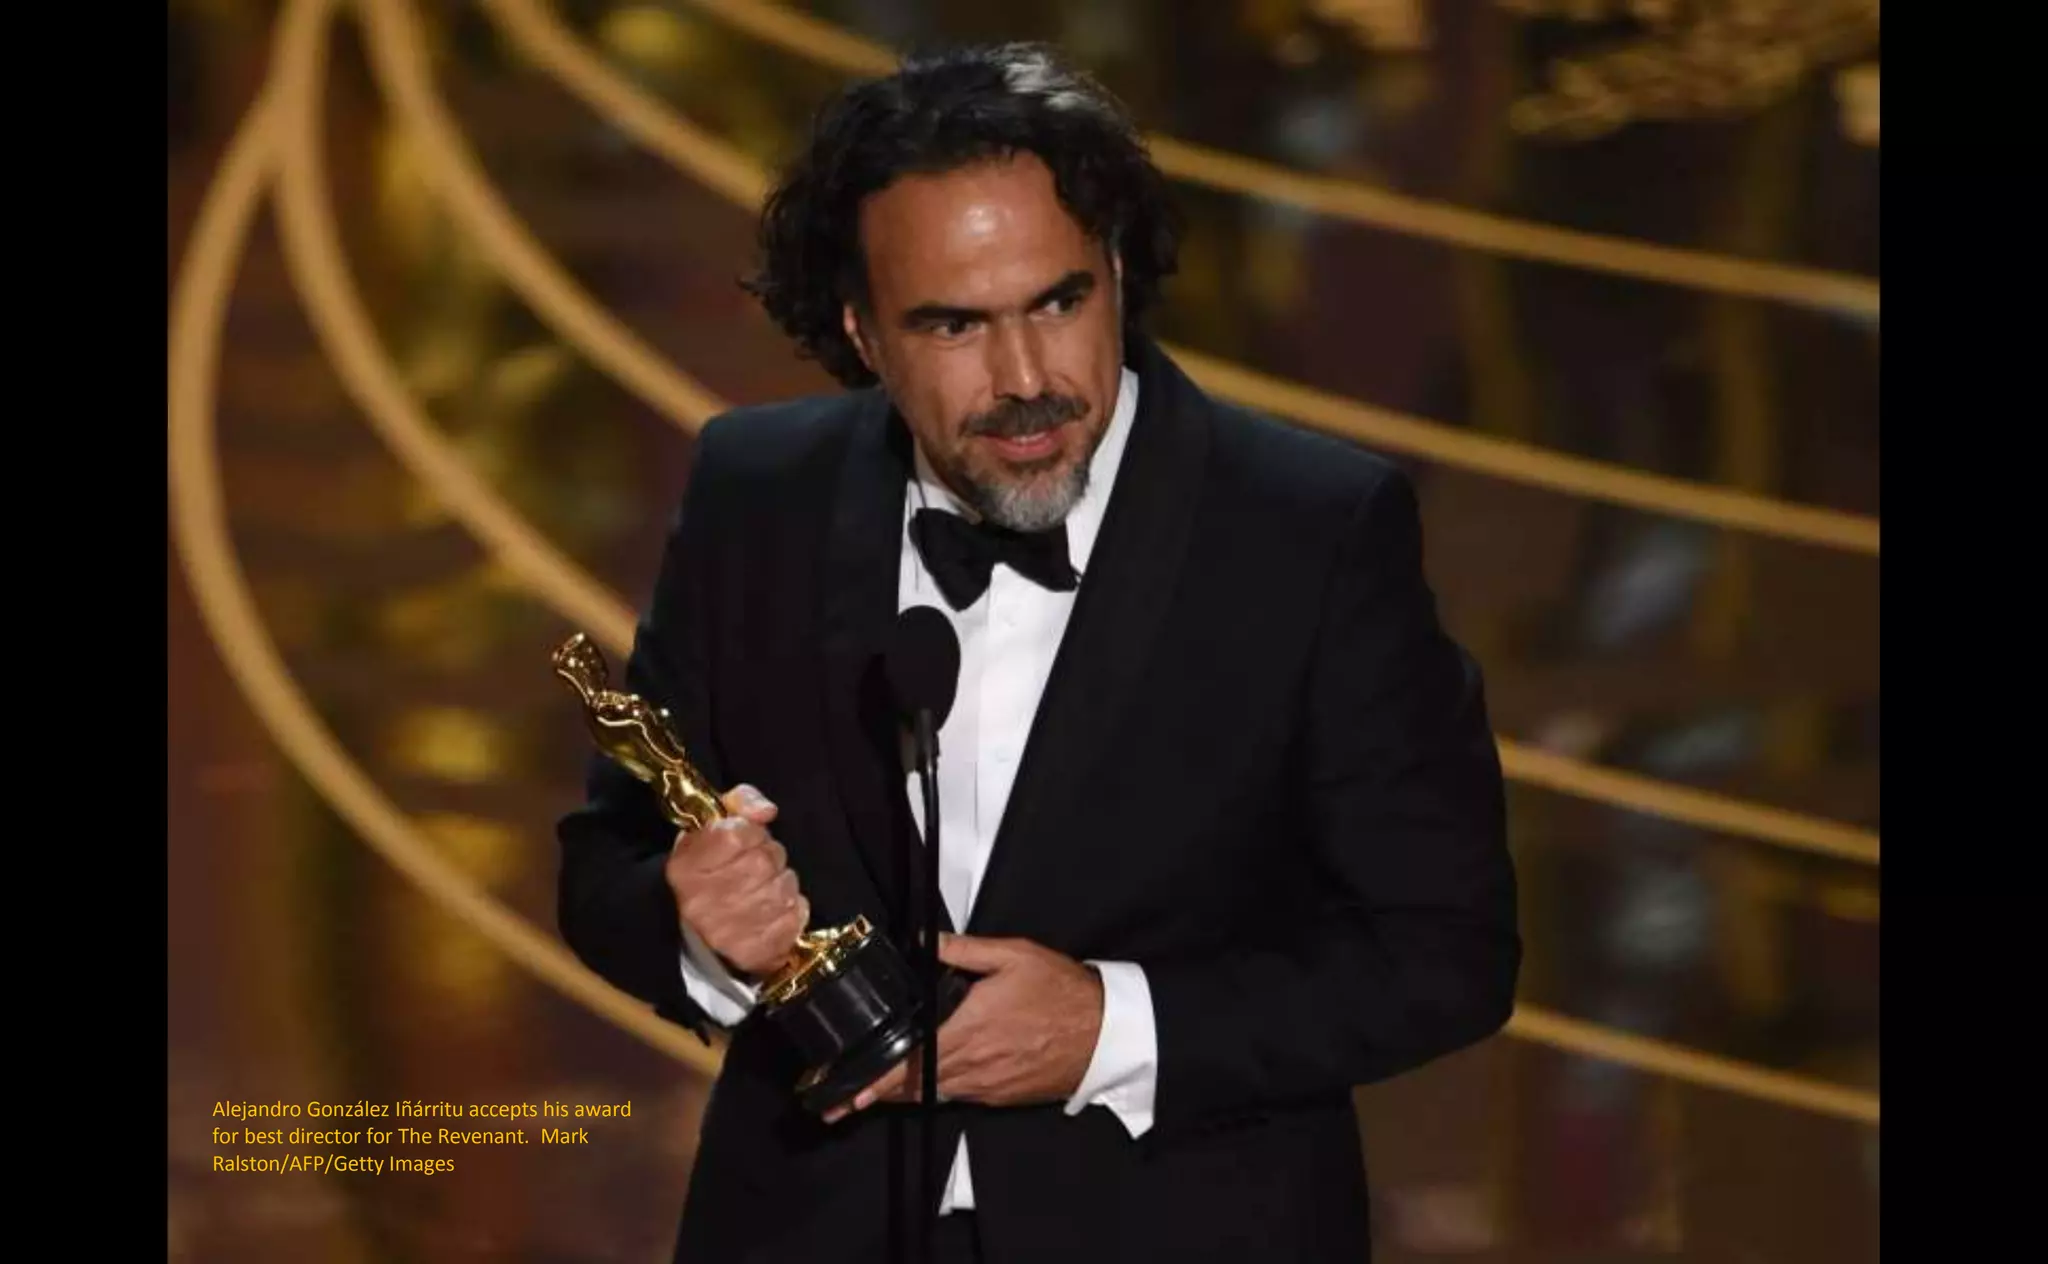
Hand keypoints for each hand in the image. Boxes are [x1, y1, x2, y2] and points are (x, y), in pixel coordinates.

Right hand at [663, 784, 807, 978]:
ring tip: (761, 890)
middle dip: (769, 858)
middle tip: (754, 868)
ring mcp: (729, 931)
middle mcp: (705, 900)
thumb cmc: (706, 873)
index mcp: (687, 866)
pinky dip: (790, 911)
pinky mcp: (755, 952)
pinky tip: (771, 912)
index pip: (738, 834)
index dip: (749, 833)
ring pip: (784, 887)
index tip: (742, 841)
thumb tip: (766, 811)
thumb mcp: (711, 828)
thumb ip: (741, 803)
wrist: (695, 934)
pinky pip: (794, 917)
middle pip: (766, 860)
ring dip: (781, 884)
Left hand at [822, 934, 1103, 1121]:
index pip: (910, 1062)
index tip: (849, 1092)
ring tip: (872, 1097)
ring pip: (933, 1095)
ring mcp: (987, 1087)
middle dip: (877, 1095)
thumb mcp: (1013, 956)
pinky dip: (934, 1093)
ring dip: (902, 1096)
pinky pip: (958, 1096)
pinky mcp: (1001, 1096)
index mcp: (968, 1032)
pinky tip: (924, 1085)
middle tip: (842, 1103)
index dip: (877, 1080)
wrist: (1105, 1032)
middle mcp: (972, 1068)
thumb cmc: (1061, 992)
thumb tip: (923, 940)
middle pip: (914, 1087)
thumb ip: (963, 949)